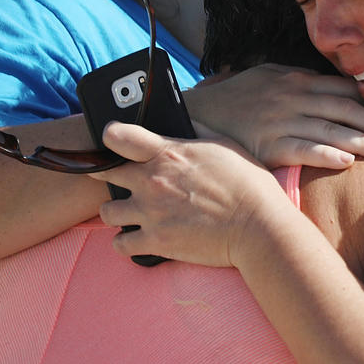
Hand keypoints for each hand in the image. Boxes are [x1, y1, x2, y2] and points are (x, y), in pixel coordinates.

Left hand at [90, 122, 295, 267]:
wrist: (259, 228)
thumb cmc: (248, 184)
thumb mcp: (224, 145)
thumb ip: (195, 131)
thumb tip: (182, 119)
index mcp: (168, 154)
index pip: (118, 137)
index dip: (110, 137)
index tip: (111, 141)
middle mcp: (152, 181)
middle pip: (104, 173)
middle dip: (106, 174)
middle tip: (117, 179)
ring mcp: (151, 213)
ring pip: (108, 211)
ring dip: (117, 211)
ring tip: (130, 213)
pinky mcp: (155, 242)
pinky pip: (120, 244)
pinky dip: (126, 242)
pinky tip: (136, 237)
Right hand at [183, 64, 363, 168]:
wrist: (195, 116)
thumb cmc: (234, 100)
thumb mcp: (267, 78)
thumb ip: (298, 81)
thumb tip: (328, 88)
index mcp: (297, 79)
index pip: (345, 89)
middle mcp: (294, 96)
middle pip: (347, 109)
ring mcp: (282, 119)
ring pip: (332, 129)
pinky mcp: (268, 144)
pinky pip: (304, 148)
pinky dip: (327, 153)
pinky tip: (347, 161)